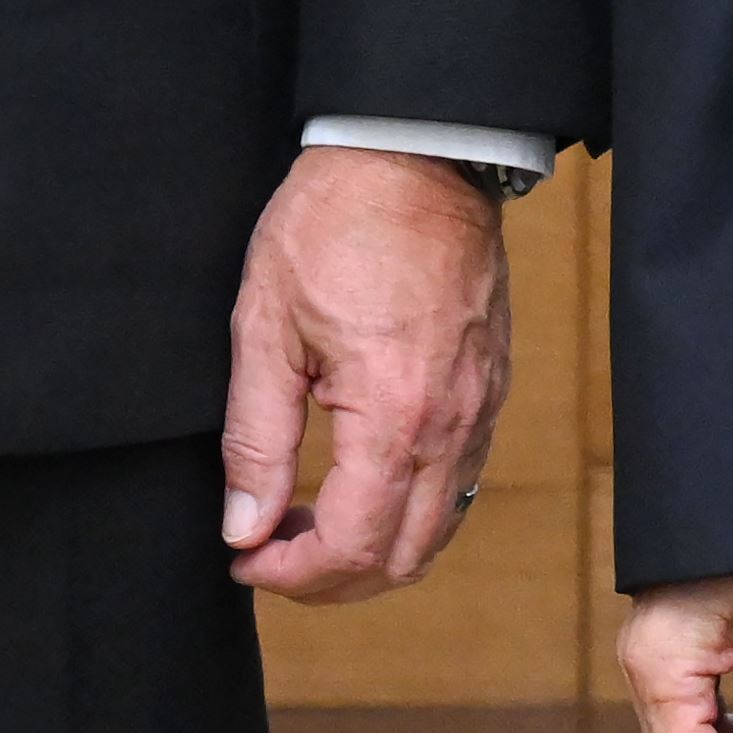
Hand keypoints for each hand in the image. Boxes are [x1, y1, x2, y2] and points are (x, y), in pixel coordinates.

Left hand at [221, 149, 512, 598]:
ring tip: (305, 526)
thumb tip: (242, 528)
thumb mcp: (265, 325)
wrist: (416, 152)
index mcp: (395, 416)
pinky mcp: (490, 391)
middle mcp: (452, 427)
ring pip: (439, 530)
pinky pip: (459, 484)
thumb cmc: (334, 222)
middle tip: (269, 558)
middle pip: (404, 559)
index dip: (292, 576)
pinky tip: (357, 485)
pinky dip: (410, 512)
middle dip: (332, 581)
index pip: (353, 547)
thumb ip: (253, 438)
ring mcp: (482, 410)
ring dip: (373, 551)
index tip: (245, 563)